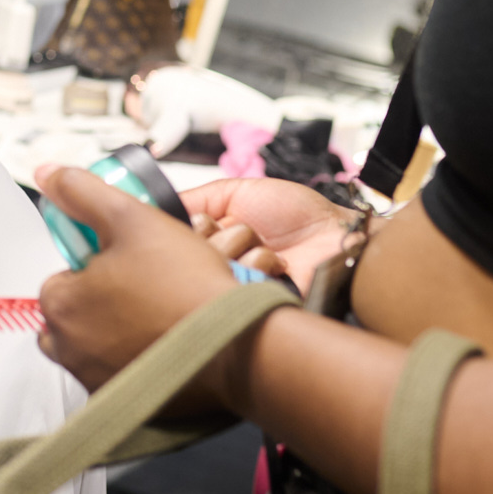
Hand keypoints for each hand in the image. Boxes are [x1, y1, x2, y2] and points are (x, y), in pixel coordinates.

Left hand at [34, 163, 240, 393]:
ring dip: (122, 328)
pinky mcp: (128, 405)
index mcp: (60, 304)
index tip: (129, 260)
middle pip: (77, 313)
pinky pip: (124, 374)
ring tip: (161, 311)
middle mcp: (69, 350)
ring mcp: (98, 381)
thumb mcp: (132, 217)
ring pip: (100, 344)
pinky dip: (140, 359)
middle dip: (105, 298)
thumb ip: (84, 192)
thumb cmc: (187, 286)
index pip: (63, 275)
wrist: (241, 344)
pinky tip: (168, 340)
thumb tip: (50, 173)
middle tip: (147, 285)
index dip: (98, 263)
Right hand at [180, 177, 357, 293]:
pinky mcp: (252, 302)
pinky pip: (239, 282)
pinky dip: (262, 264)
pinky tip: (281, 266)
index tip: (210, 222)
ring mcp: (235, 285)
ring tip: (271, 248)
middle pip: (191, 254)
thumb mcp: (238, 190)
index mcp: (211, 240)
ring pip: (215, 265)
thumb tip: (158, 207)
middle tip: (247, 231)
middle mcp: (218, 264)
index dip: (193, 227)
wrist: (334, 234)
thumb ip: (196, 198)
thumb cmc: (295, 213)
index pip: (176, 239)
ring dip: (247, 246)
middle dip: (221, 234)